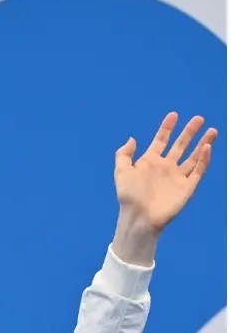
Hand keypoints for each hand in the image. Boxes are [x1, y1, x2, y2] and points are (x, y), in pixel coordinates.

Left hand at [114, 113, 216, 231]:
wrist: (139, 217)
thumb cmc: (128, 196)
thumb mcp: (121, 172)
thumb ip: (124, 154)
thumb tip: (131, 138)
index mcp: (150, 162)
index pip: (161, 141)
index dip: (167, 128)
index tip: (173, 115)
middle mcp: (166, 167)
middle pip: (181, 145)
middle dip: (189, 132)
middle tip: (199, 118)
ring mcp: (177, 176)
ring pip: (194, 156)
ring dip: (203, 143)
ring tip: (212, 130)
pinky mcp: (187, 187)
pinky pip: (198, 171)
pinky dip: (204, 159)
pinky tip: (207, 147)